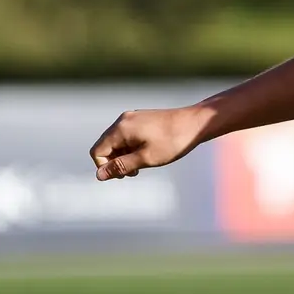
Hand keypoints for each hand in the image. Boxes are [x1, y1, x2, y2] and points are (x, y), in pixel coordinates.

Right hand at [90, 105, 208, 179]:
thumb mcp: (145, 159)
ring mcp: (133, 117)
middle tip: (134, 172)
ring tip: (142, 164)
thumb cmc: (173, 141)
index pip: (97, 151)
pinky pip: (128, 136)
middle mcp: (123, 120)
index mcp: (121, 128)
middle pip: (106, 146)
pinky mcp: (142, 119)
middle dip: (115, 162)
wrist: (196, 123)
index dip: (106, 167)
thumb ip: (121, 167)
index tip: (124, 175)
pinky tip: (147, 153)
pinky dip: (132, 147)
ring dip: (124, 156)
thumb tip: (99, 175)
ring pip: (117, 142)